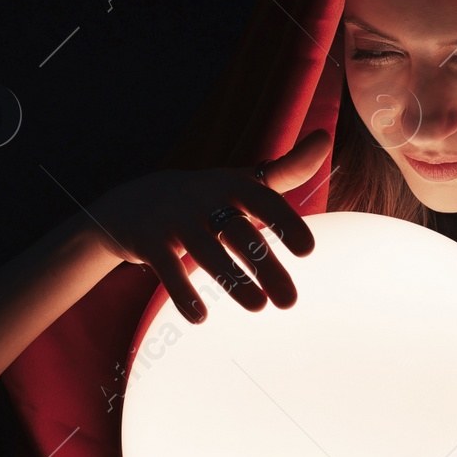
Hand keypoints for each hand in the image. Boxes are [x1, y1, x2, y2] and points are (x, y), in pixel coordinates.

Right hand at [87, 129, 331, 321]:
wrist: (130, 204)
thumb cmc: (203, 197)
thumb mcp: (240, 181)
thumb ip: (286, 169)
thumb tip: (325, 139)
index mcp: (229, 184)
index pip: (263, 200)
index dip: (284, 223)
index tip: (308, 251)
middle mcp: (202, 198)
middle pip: (239, 233)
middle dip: (266, 266)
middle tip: (290, 301)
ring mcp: (174, 220)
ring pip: (207, 253)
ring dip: (233, 281)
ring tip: (258, 307)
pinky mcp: (149, 242)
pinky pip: (168, 270)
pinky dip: (183, 295)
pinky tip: (200, 318)